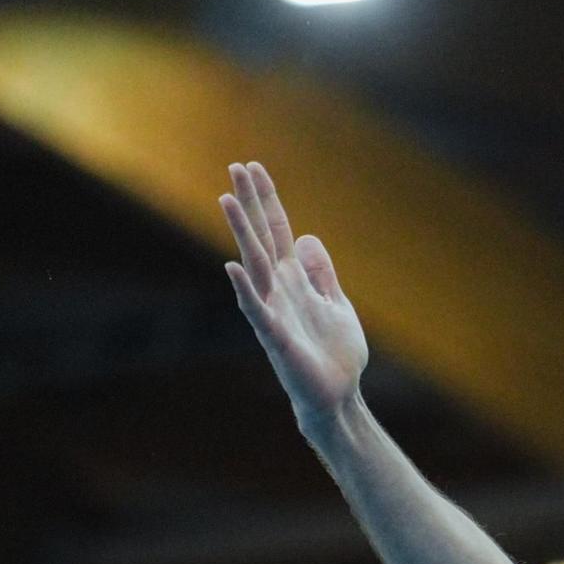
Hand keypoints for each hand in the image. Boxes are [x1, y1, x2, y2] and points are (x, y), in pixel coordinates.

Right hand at [219, 161, 368, 425]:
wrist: (338, 396)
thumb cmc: (334, 355)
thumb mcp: (336, 304)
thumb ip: (322, 273)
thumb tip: (308, 237)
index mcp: (294, 279)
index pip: (277, 230)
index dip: (266, 199)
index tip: (253, 167)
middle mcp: (279, 289)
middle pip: (260, 238)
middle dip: (248, 204)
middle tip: (235, 167)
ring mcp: (273, 311)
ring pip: (254, 264)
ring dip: (241, 233)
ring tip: (226, 199)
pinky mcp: (275, 337)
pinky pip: (256, 310)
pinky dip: (245, 289)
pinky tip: (232, 267)